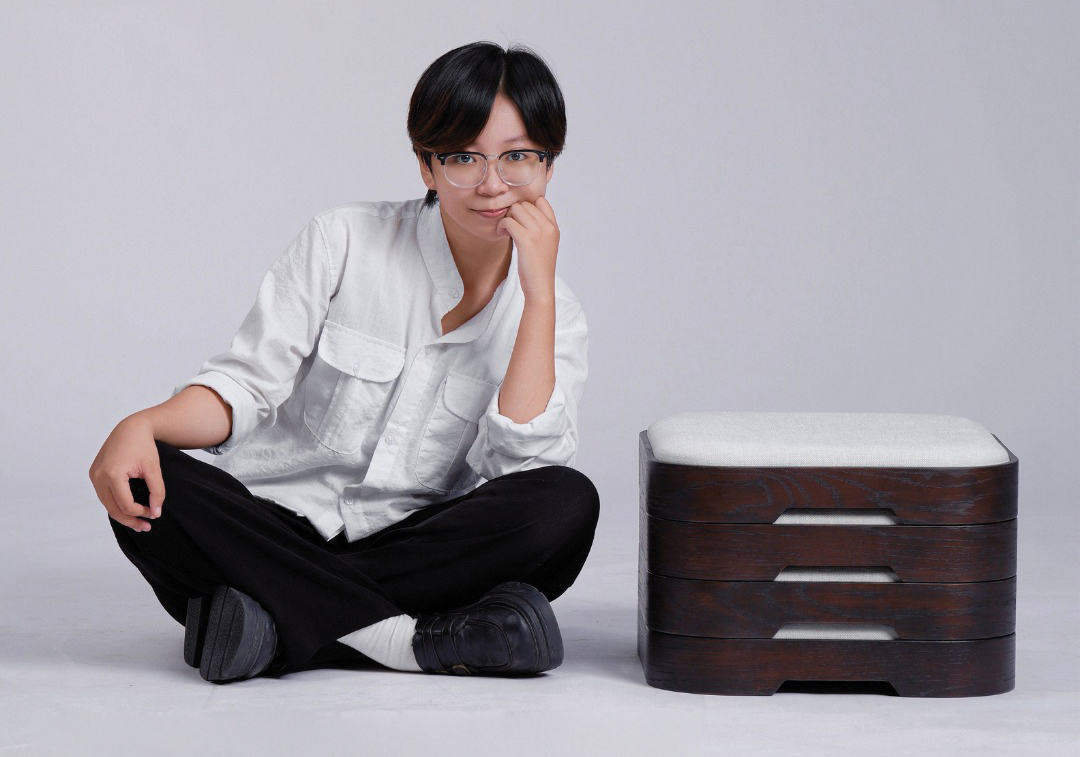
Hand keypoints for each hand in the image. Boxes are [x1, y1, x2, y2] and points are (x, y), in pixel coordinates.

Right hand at [89, 414, 164, 531]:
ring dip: (122, 514)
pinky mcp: (93, 474)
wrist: (131, 428)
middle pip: (113, 508)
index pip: (125, 504)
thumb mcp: (154, 469)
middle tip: (146, 527)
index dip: (141, 513)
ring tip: (139, 522)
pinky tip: (128, 509)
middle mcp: (98, 476)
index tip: (154, 514)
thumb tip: (156, 513)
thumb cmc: (143, 446)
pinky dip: (115, 504)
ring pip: (107, 504)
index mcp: (112, 474)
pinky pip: (104, 495)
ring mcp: (93, 475)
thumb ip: (157, 492)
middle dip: (130, 520)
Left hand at [496, 196, 558, 301]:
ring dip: (507, 218)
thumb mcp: (546, 244)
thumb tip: (524, 212)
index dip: (527, 206)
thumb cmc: (539, 268)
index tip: (520, 218)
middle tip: (509, 226)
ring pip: (515, 209)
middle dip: (514, 212)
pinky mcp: (525, 239)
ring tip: (505, 230)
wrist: (540, 287)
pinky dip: (501, 226)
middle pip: (525, 203)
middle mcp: (548, 226)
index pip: (541, 200)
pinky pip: (508, 221)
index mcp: (554, 226)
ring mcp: (538, 232)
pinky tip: (502, 234)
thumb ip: (540, 228)